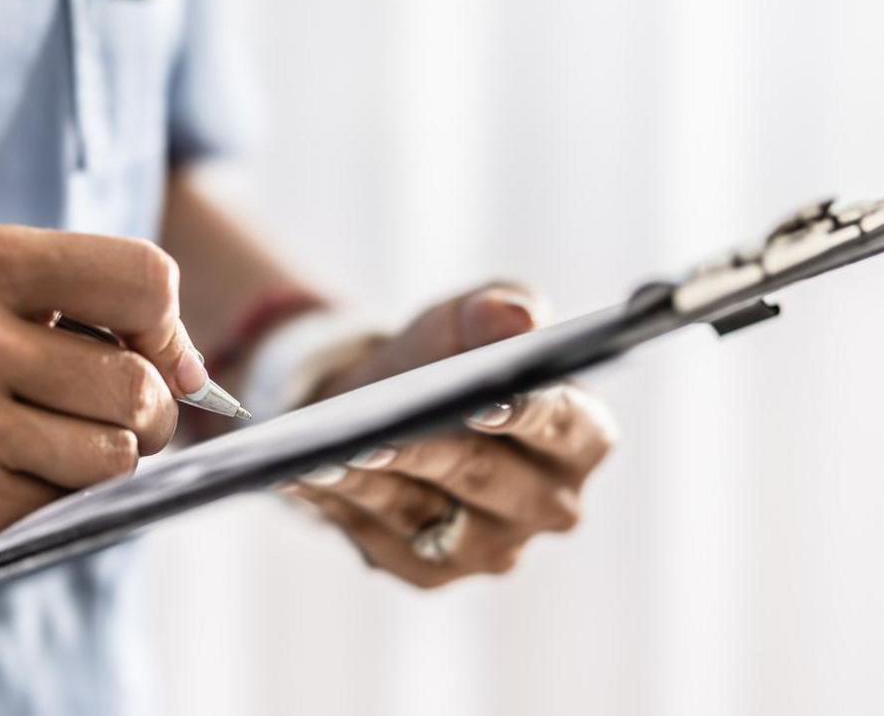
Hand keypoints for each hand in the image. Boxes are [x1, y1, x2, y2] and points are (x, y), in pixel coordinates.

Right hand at [0, 226, 209, 573]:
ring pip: (116, 454)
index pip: (144, 277)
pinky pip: (63, 507)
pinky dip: (50, 496)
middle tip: (109, 409)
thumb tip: (193, 371)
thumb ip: (70, 304)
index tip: (155, 349)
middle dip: (149, 406)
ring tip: (45, 438)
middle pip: (140, 383)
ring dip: (103, 456)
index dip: (166, 324)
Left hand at [285, 286, 616, 587]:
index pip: (568, 428)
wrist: (384, 406)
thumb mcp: (465, 320)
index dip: (530, 416)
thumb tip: (516, 317)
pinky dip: (339, 503)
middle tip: (379, 434)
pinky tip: (301, 474)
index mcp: (582, 437)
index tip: (486, 403)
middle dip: (432, 454)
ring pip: (426, 514)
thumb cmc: (443, 360)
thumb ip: (495, 311)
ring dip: (372, 482)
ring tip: (326, 452)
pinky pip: (379, 540)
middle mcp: (550, 504)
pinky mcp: (431, 572)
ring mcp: (492, 548)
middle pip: (489, 480)